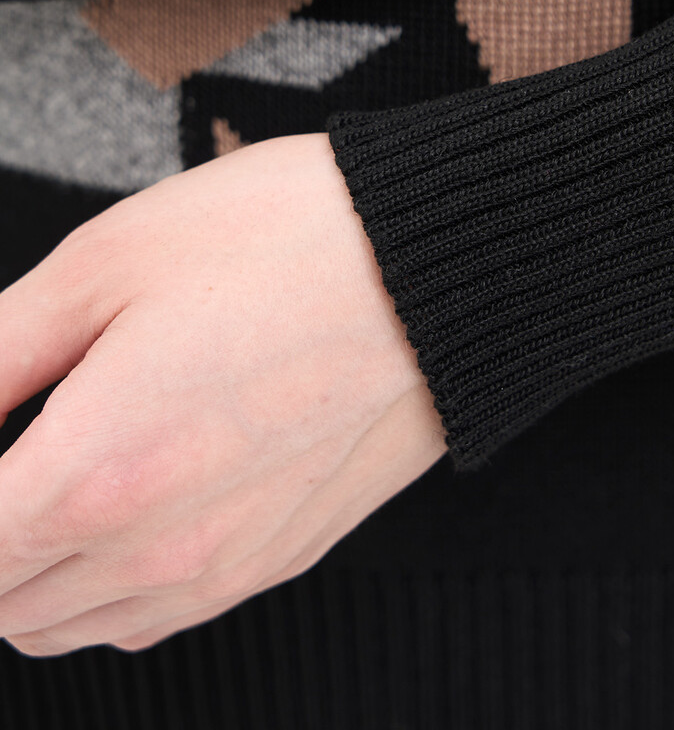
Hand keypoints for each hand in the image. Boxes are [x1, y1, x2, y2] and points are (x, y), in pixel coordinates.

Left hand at [0, 132, 447, 656]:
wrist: (435, 267)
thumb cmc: (284, 242)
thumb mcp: (105, 263)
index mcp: (93, 470)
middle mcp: (155, 547)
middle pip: (1, 602)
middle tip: (11, 452)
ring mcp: (225, 565)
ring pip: (70, 625)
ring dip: (32, 573)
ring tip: (52, 481)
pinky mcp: (280, 557)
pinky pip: (155, 616)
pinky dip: (109, 587)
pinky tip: (129, 510)